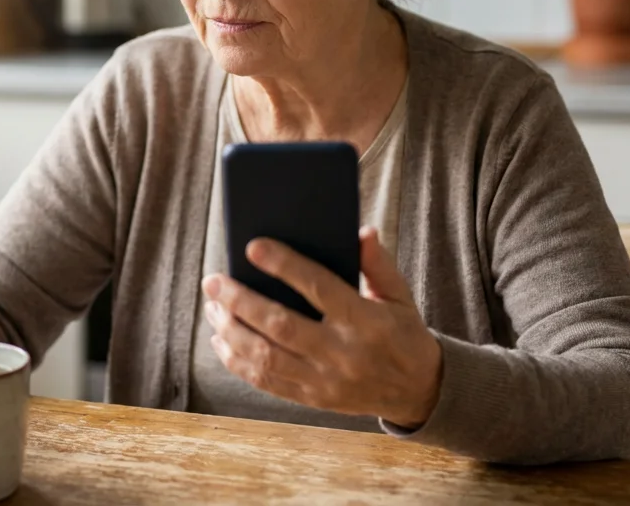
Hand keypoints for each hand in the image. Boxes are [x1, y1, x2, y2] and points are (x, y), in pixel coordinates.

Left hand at [202, 227, 441, 427]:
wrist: (417, 390)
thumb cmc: (402, 332)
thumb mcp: (399, 296)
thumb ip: (378, 264)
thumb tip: (361, 231)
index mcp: (365, 320)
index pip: (319, 288)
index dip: (284, 266)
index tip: (252, 246)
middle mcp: (342, 353)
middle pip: (280, 326)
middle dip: (240, 301)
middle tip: (213, 280)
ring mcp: (325, 380)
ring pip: (266, 356)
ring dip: (231, 330)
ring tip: (212, 307)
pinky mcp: (312, 399)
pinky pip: (266, 382)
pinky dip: (237, 362)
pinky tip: (221, 340)